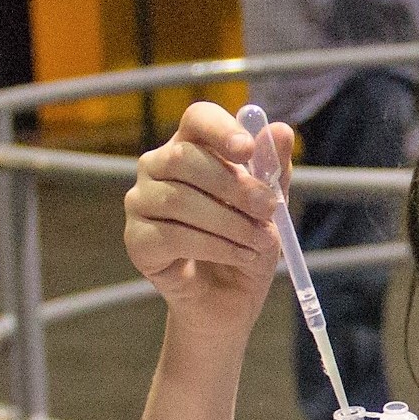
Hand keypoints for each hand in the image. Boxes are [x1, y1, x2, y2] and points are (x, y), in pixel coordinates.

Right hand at [123, 101, 294, 331]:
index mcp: (191, 146)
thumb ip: (273, 171)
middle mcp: (157, 168)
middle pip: (183, 157)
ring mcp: (141, 202)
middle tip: (269, 208)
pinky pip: (173, 236)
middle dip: (233, 185)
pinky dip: (215, 247)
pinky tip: (241, 256)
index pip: (197, 119)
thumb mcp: (270, 209)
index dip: (221, 129)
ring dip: (231, 223)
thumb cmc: (246, 243)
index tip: (248, 150)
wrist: (230, 300)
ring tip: (262, 242)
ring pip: (179, 199)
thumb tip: (282, 130)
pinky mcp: (136, 240)